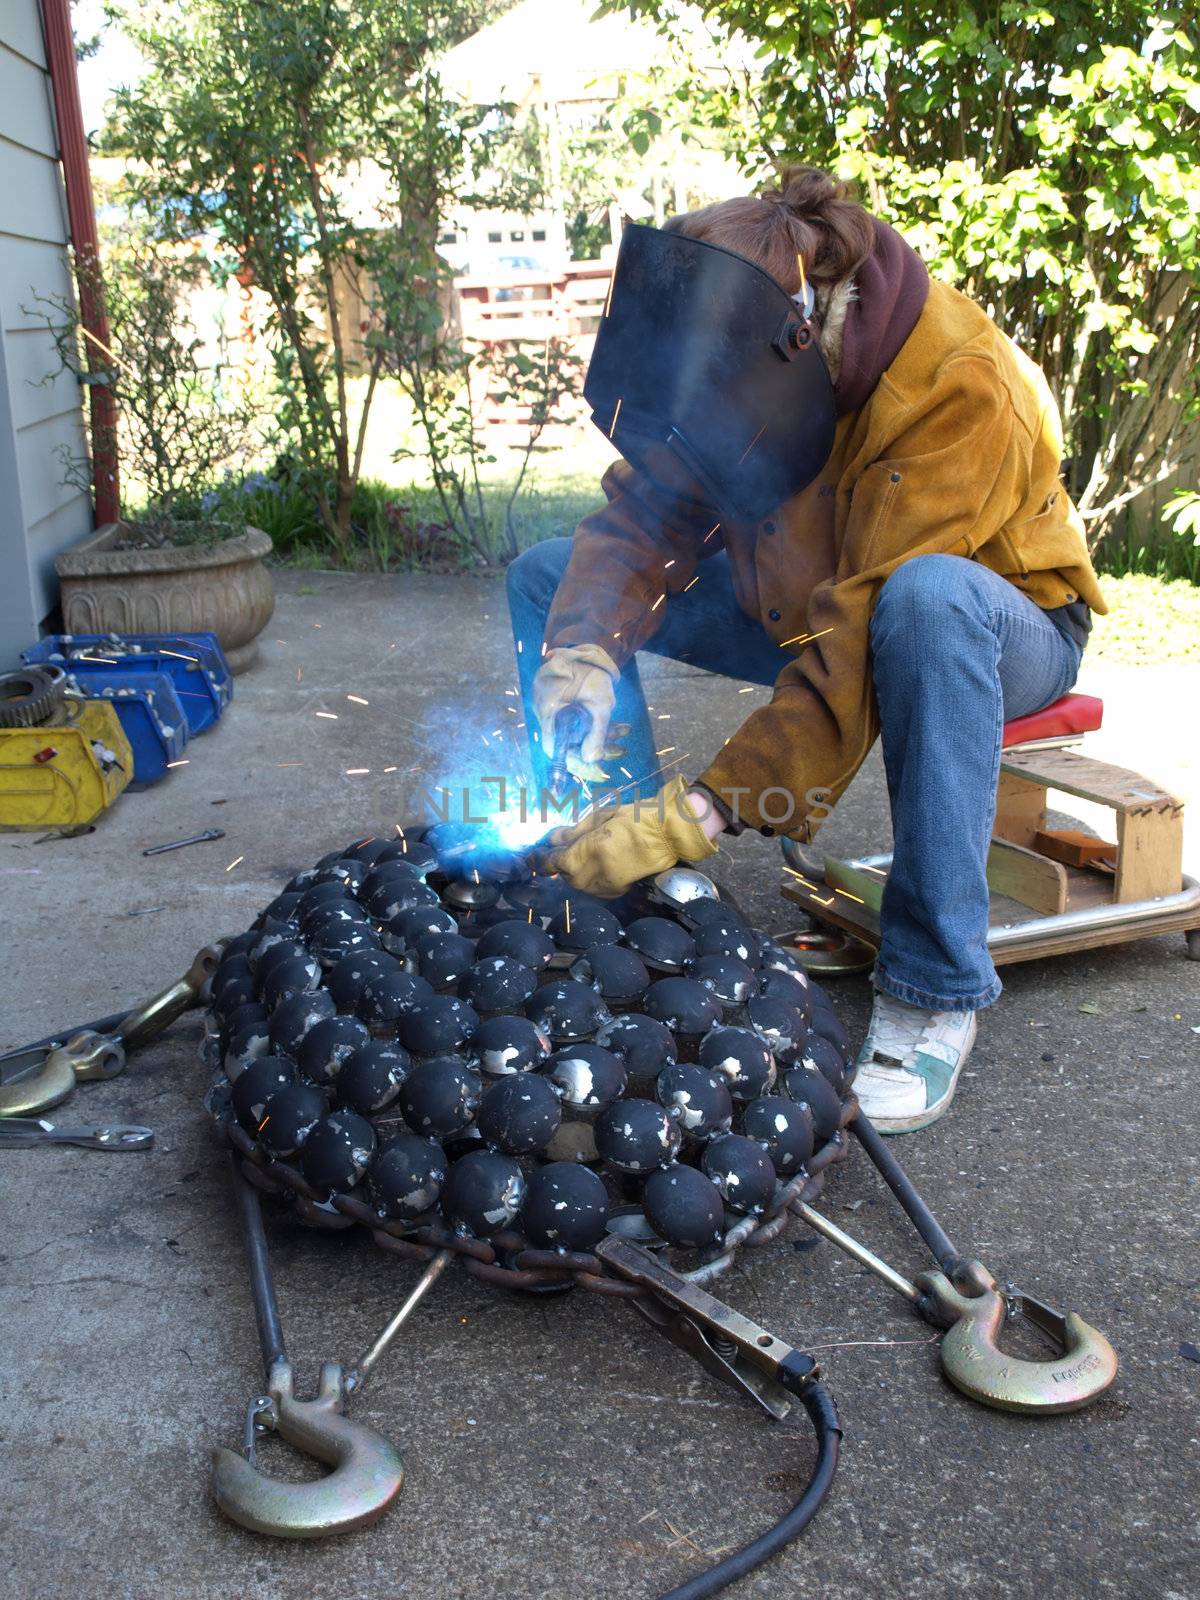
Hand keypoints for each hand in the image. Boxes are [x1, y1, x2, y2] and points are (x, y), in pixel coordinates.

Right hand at [532, 644, 618, 765]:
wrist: (591, 649)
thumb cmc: (593, 671)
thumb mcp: (601, 704)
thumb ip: (597, 733)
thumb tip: (592, 760)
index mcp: (548, 710)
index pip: (553, 747)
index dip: (573, 759)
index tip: (595, 766)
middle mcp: (545, 712)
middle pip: (567, 741)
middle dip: (596, 745)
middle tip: (620, 748)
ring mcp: (552, 710)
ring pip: (575, 733)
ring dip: (601, 735)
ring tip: (624, 730)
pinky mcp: (562, 707)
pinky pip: (576, 723)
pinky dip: (596, 725)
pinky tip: (619, 726)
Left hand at [537, 776, 718, 897]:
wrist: (667, 835)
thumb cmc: (633, 818)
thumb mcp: (599, 817)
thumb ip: (573, 832)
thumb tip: (552, 840)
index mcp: (584, 854)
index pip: (551, 863)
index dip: (538, 860)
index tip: (532, 856)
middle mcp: (591, 876)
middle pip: (565, 875)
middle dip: (561, 864)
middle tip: (562, 850)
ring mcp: (605, 886)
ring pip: (579, 884)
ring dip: (575, 872)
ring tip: (584, 856)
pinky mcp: (617, 891)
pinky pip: (595, 888)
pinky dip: (591, 878)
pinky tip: (598, 865)